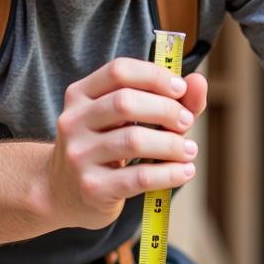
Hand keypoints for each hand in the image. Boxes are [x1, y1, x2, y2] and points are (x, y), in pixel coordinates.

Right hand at [46, 57, 207, 229]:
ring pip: (134, 140)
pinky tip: (184, 171)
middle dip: (166, 109)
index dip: (155, 76)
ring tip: (189, 150)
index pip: (119, 71)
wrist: (64, 192)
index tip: (180, 89)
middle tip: (186, 122)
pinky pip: (139, 177)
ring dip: (172, 144)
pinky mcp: (92, 187)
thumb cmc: (106, 148)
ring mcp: (79, 155)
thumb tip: (198, 81)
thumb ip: (167, 99)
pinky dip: (170, 173)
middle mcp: (73, 121)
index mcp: (80, 95)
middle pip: (125, 102)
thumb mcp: (127, 119)